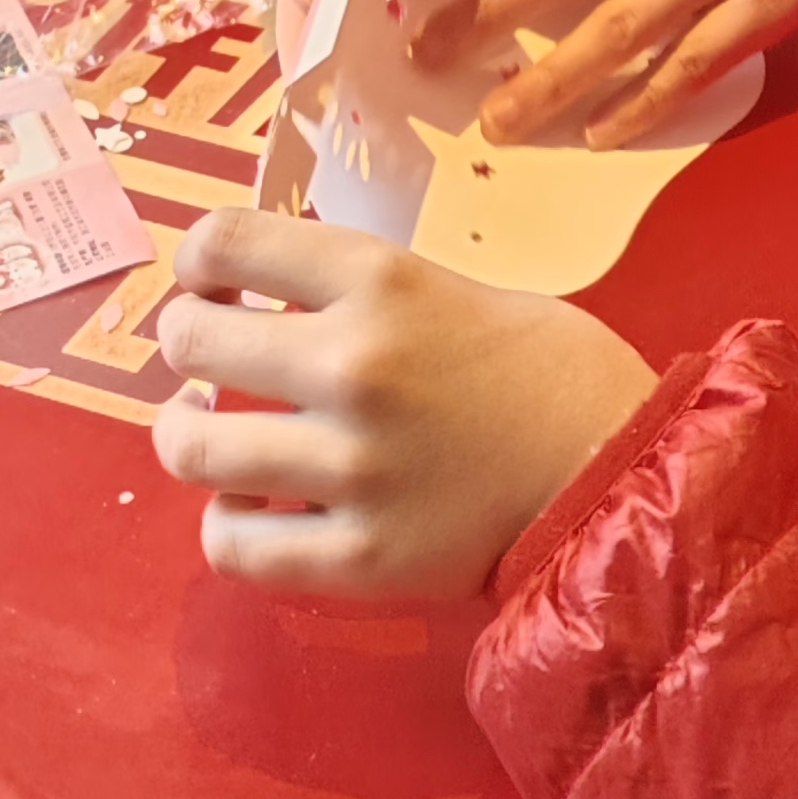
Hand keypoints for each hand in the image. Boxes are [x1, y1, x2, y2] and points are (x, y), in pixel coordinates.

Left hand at [154, 208, 654, 598]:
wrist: (614, 466)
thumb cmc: (540, 365)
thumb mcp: (446, 284)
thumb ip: (355, 292)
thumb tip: (262, 299)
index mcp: (379, 280)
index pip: (224, 240)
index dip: (197, 259)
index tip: (208, 279)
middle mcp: (353, 363)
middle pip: (191, 340)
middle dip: (184, 342)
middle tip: (203, 356)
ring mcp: (350, 466)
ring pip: (193, 448)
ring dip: (183, 436)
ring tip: (201, 435)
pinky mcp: (359, 558)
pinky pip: (233, 545)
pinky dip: (224, 525)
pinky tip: (244, 509)